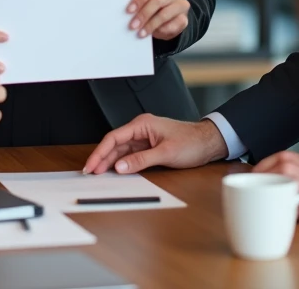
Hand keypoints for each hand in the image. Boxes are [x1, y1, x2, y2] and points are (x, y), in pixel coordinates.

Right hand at [83, 113, 225, 174]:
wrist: (209, 142)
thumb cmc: (191, 142)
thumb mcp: (165, 153)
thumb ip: (141, 160)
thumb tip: (119, 167)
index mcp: (142, 125)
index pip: (114, 137)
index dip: (100, 152)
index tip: (91, 165)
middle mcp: (141, 129)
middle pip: (115, 144)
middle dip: (102, 158)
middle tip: (90, 173)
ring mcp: (144, 138)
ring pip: (121, 150)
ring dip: (110, 161)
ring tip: (98, 173)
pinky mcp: (149, 146)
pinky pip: (130, 154)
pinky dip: (122, 163)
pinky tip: (115, 171)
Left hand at [127, 0, 190, 40]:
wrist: (168, 19)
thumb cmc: (152, 7)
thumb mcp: (145, 2)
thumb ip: (139, 2)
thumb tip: (127, 11)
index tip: (129, 10)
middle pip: (159, 0)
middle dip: (144, 14)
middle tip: (133, 25)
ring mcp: (181, 5)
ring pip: (165, 14)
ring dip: (151, 25)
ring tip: (140, 33)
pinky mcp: (184, 19)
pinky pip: (172, 26)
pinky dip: (161, 31)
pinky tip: (153, 34)